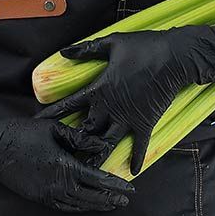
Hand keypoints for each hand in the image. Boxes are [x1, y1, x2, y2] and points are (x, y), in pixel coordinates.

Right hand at [0, 110, 133, 212]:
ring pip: (78, 206)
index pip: (97, 180)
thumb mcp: (55, 129)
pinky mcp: (38, 198)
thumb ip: (80, 139)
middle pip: (91, 198)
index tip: (130, 188)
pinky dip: (78, 207)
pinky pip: (63, 207)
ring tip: (110, 205)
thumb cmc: (23, 133)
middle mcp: (57, 185)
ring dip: (96, 206)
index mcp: (64, 166)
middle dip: (109, 200)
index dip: (115, 185)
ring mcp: (46, 194)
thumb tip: (102, 147)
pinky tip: (85, 205)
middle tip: (125, 201)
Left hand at [36, 25, 214, 174]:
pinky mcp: (145, 123)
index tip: (39, 123)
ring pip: (107, 143)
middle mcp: (110, 107)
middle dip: (72, 142)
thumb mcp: (111, 43)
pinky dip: (136, 159)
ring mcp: (128, 117)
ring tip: (86, 172)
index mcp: (100, 88)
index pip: (70, 104)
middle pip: (86, 130)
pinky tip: (132, 172)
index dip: (53, 113)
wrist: (175, 57)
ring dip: (96, 157)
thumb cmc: (143, 47)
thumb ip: (86, 50)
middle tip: (60, 154)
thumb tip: (63, 51)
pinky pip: (139, 146)